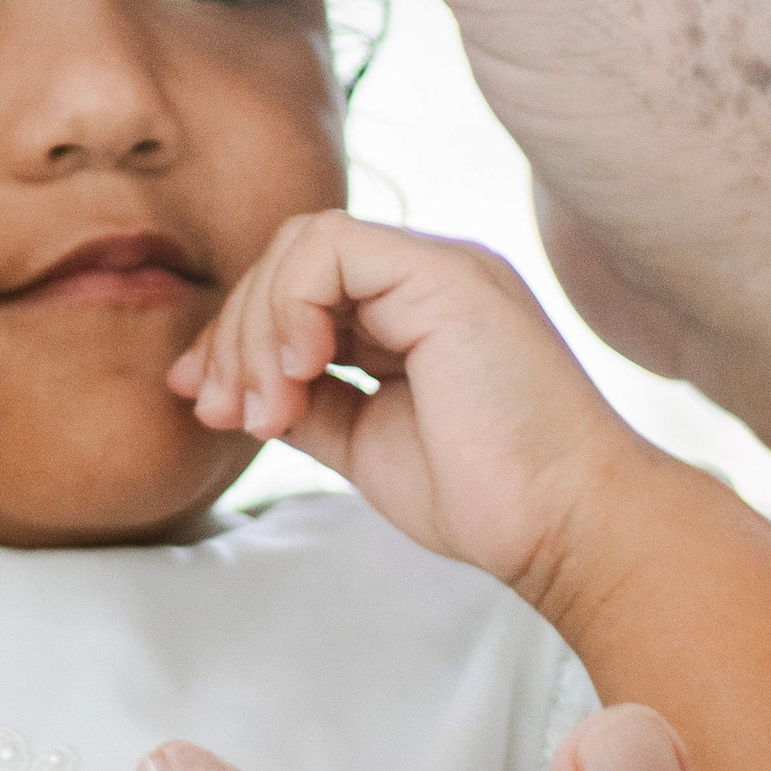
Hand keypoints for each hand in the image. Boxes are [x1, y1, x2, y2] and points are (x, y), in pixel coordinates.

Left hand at [170, 210, 655, 624]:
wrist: (564, 526)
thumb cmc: (486, 496)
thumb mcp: (365, 442)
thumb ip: (308, 402)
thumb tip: (229, 390)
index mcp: (414, 312)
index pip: (299, 290)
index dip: (238, 338)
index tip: (206, 406)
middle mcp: (427, 279)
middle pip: (291, 261)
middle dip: (235, 337)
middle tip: (224, 414)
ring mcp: (440, 268)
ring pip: (304, 244)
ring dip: (258, 328)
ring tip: (265, 411)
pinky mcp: (446, 274)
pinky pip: (332, 247)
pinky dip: (291, 307)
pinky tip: (299, 374)